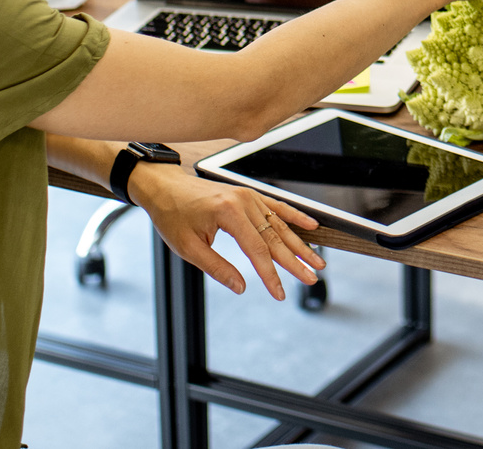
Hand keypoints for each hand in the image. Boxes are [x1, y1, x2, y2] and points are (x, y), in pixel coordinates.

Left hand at [128, 162, 323, 299]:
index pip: (258, 250)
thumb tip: (240, 287)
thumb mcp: (188, 248)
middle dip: (295, 261)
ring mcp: (248, 196)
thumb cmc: (172, 216)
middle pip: (275, 237)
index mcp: (229, 213)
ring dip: (300, 243)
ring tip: (317, 260)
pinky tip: (311, 225)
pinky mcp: (248, 195)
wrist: (165, 188)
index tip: (280, 293)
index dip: (271, 274)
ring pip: (280, 224)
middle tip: (311, 279)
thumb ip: (217, 268)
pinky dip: (295, 216)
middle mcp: (244, 201)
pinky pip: (277, 206)